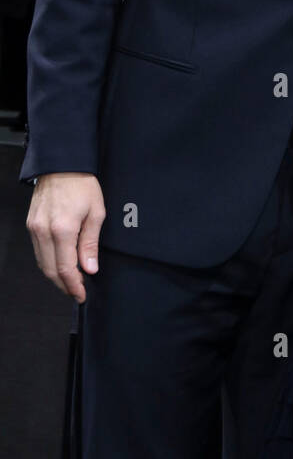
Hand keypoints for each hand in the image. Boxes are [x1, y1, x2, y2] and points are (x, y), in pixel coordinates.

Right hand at [26, 173, 105, 302]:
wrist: (61, 164)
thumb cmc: (82, 184)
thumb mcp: (96, 213)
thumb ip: (90, 244)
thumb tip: (90, 268)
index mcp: (62, 229)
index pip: (65, 269)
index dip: (74, 286)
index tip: (81, 295)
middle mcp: (44, 231)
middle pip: (50, 270)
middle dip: (64, 285)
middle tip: (77, 292)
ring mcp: (34, 228)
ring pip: (41, 262)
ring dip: (55, 275)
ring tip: (71, 280)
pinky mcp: (30, 224)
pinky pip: (37, 250)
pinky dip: (48, 261)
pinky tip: (60, 263)